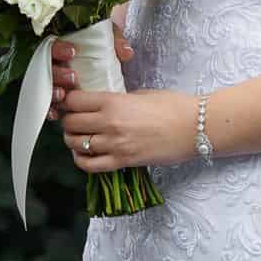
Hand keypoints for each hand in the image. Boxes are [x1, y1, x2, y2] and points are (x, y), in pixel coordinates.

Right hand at [46, 20, 133, 120]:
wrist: (99, 43)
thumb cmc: (99, 41)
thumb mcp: (107, 35)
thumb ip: (116, 41)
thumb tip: (126, 53)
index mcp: (62, 44)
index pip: (53, 44)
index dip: (59, 48)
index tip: (72, 52)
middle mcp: (53, 62)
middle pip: (46, 67)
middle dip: (57, 73)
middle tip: (72, 77)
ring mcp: (52, 79)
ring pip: (44, 86)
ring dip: (52, 91)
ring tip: (63, 95)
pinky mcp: (54, 96)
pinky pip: (45, 103)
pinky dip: (49, 109)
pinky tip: (55, 114)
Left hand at [56, 82, 200, 172]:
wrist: (193, 128)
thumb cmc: (171, 105)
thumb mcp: (139, 94)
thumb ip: (116, 100)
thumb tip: (100, 104)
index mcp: (113, 101)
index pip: (73, 101)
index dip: (68, 101)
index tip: (71, 102)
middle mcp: (109, 123)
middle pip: (70, 124)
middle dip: (68, 121)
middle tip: (74, 120)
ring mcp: (115, 145)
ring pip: (76, 145)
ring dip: (73, 140)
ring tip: (80, 136)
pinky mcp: (123, 163)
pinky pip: (90, 166)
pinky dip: (82, 161)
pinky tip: (86, 154)